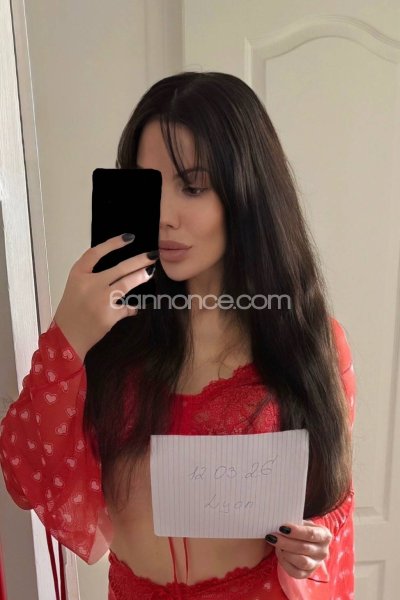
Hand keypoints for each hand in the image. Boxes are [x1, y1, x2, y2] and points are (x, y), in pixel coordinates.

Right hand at [53, 234, 158, 360]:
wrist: (67, 336)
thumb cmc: (72, 310)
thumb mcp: (76, 287)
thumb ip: (92, 276)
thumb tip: (121, 269)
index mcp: (78, 274)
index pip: (96, 252)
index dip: (114, 243)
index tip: (129, 238)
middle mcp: (89, 284)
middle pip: (119, 268)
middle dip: (139, 261)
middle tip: (152, 256)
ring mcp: (100, 299)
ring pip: (126, 284)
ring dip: (141, 277)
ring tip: (151, 272)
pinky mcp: (109, 314)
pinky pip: (127, 307)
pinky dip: (133, 307)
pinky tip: (137, 307)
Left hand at [265, 520, 332, 578]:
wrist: (304, 542)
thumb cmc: (301, 530)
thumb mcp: (302, 523)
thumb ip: (294, 523)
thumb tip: (280, 522)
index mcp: (324, 536)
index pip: (311, 534)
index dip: (296, 531)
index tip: (281, 527)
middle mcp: (323, 552)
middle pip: (304, 548)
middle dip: (285, 542)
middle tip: (272, 536)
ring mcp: (316, 564)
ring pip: (301, 561)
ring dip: (285, 552)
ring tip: (275, 543)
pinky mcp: (307, 574)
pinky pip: (295, 572)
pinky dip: (284, 562)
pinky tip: (278, 552)